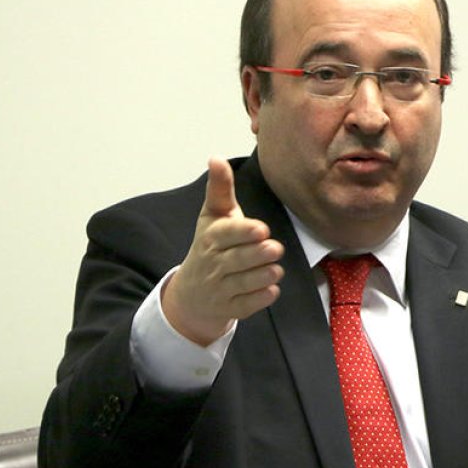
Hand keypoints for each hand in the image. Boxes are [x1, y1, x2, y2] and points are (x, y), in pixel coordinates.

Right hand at [162, 158, 284, 345]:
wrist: (192, 293)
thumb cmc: (211, 246)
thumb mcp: (213, 216)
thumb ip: (220, 189)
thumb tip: (216, 157)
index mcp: (209, 238)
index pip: (225, 234)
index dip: (243, 232)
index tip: (261, 229)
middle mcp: (212, 264)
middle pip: (237, 260)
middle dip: (258, 255)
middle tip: (275, 248)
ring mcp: (220, 289)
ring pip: (245, 284)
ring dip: (264, 276)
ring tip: (275, 268)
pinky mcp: (230, 309)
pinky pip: (248, 305)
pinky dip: (262, 298)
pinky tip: (271, 288)